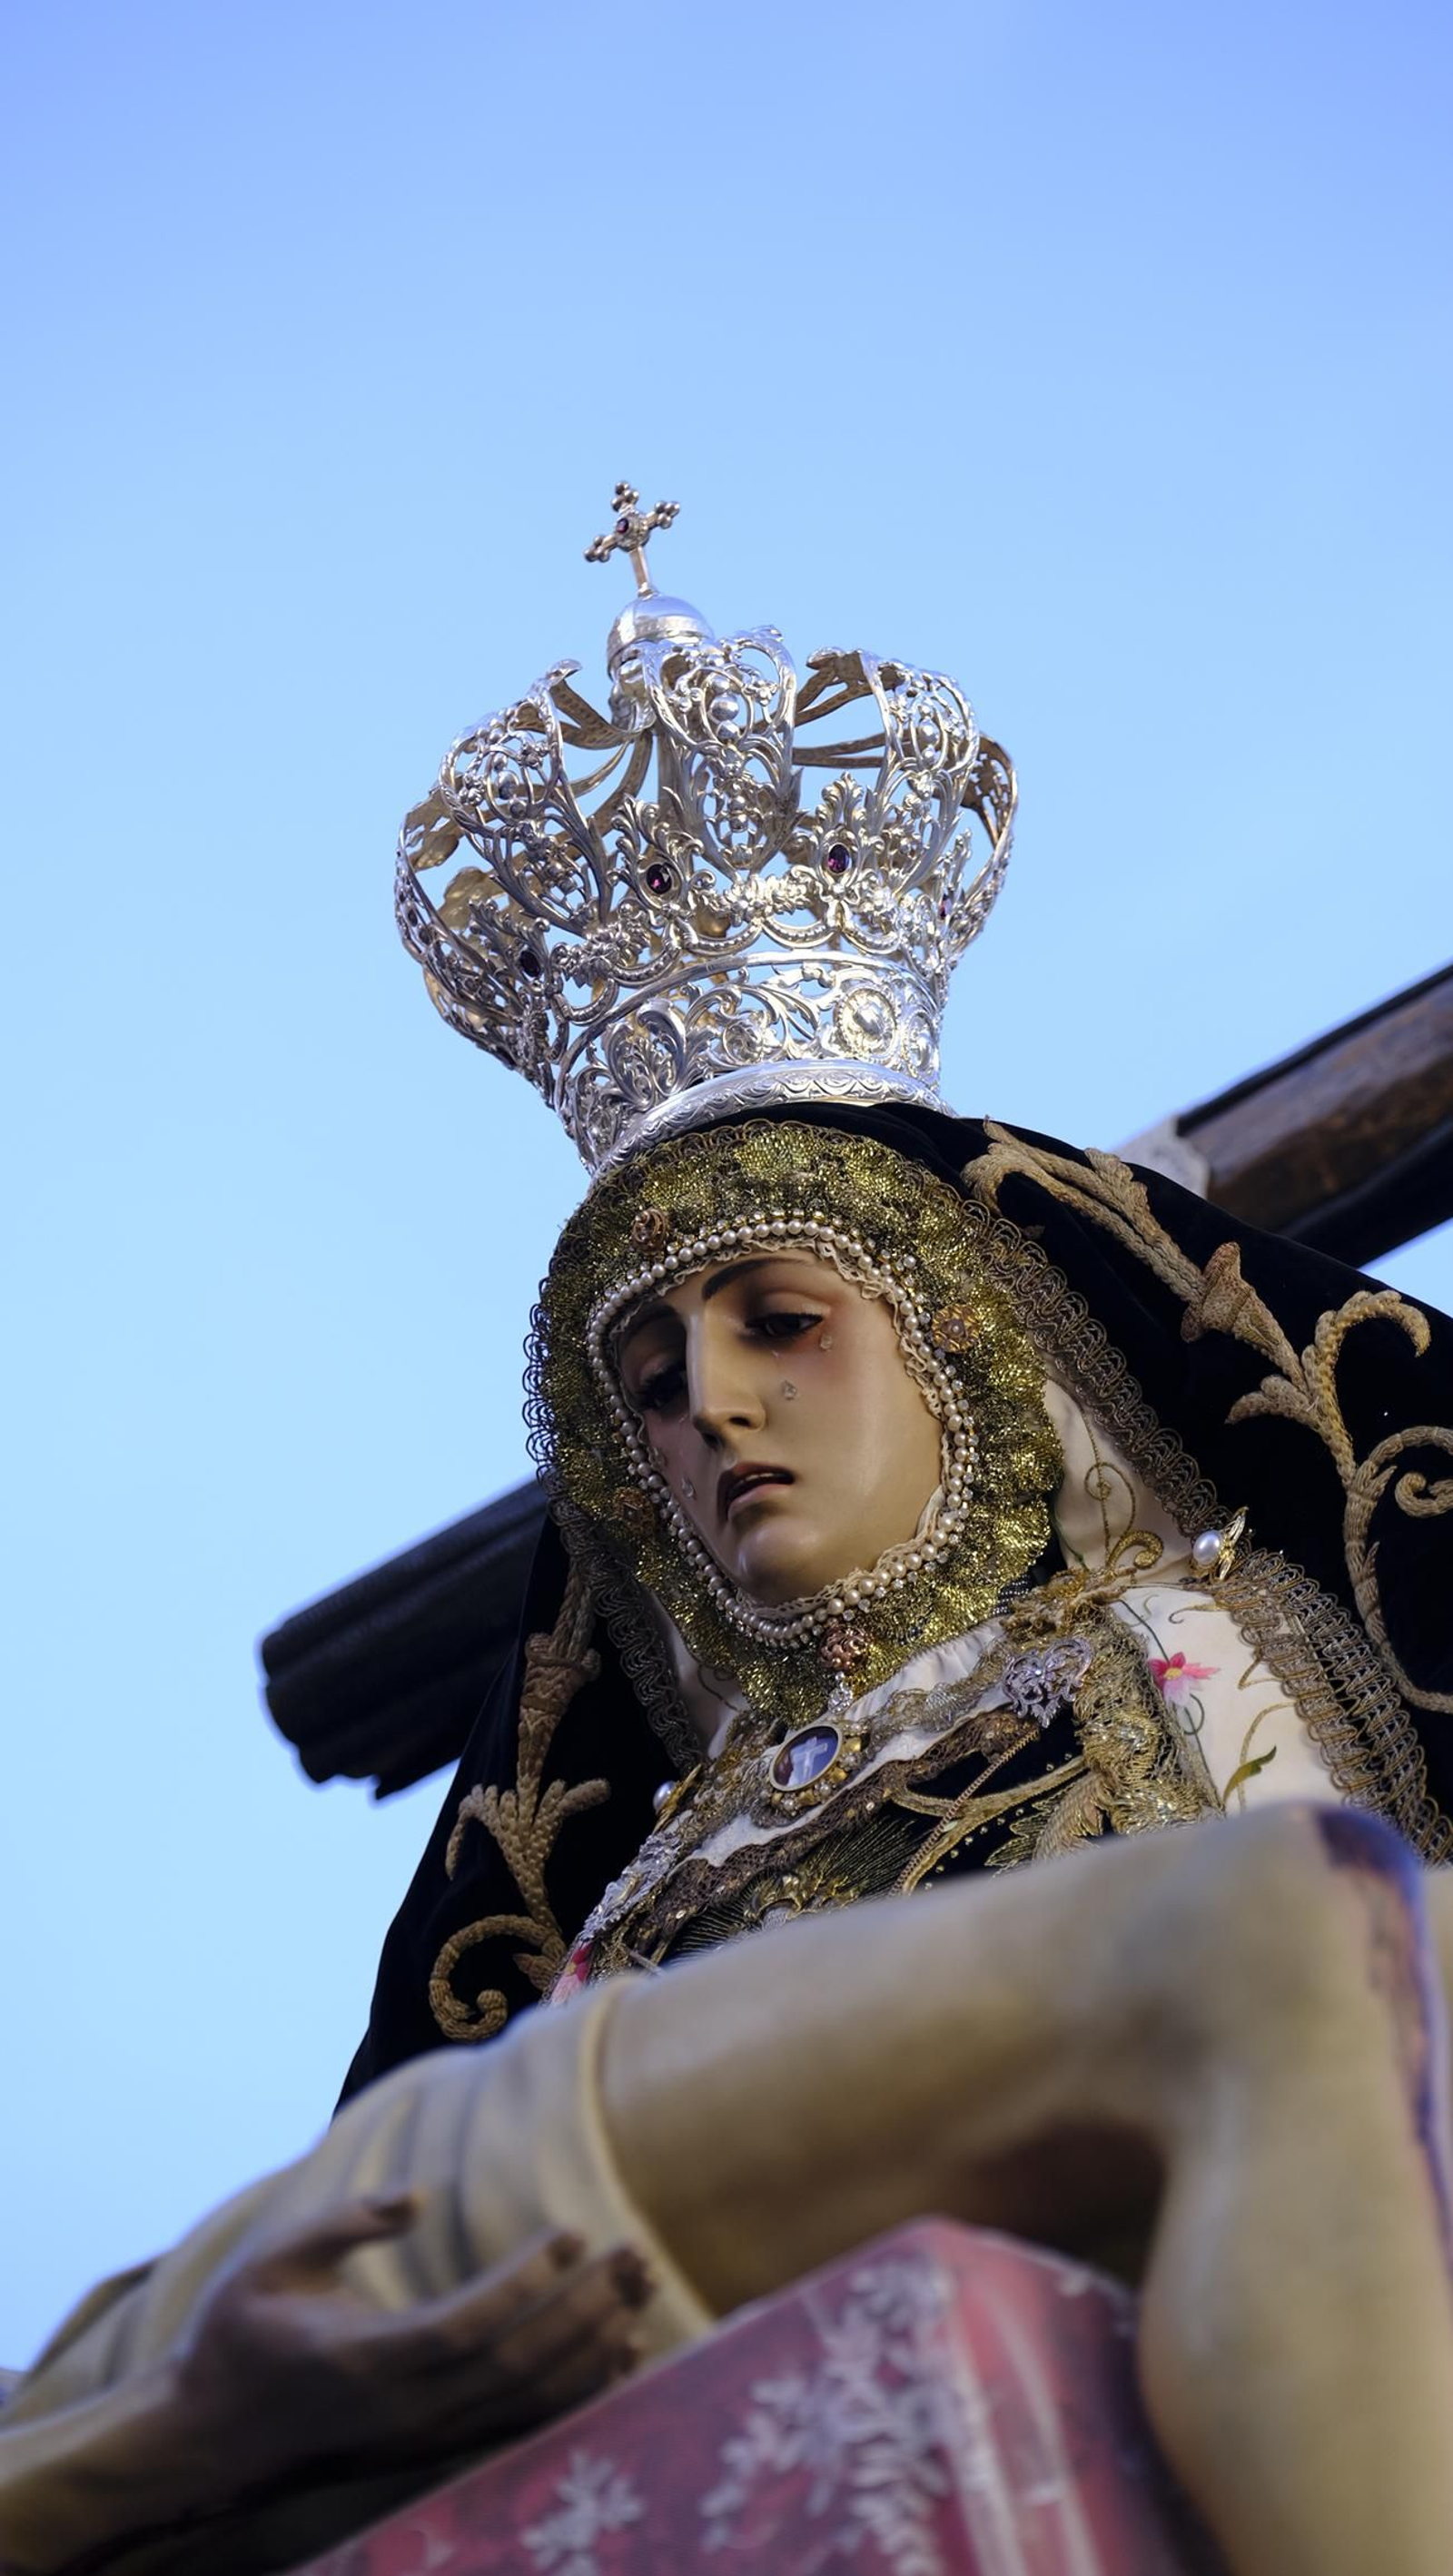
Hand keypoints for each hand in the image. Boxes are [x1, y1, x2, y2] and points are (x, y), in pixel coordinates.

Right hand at [174, 2199, 651, 2496]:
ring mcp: (426, 2437)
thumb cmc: (239, 2338)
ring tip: (639, 2291)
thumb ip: (341, 2224)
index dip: (528, 2283)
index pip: (469, 2325)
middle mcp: (408, 2407)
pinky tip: (617, 2353)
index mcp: (368, 2358)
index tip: (572, 2231)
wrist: (214, 2442)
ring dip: (593, 2347)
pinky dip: (577, 2392)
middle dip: (585, 2309)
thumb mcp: (269, 2264)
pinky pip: (521, 2426)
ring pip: (529, 2400)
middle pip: (518, 2364)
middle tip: (635, 2252)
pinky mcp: (436, 2449)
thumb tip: (413, 2196)